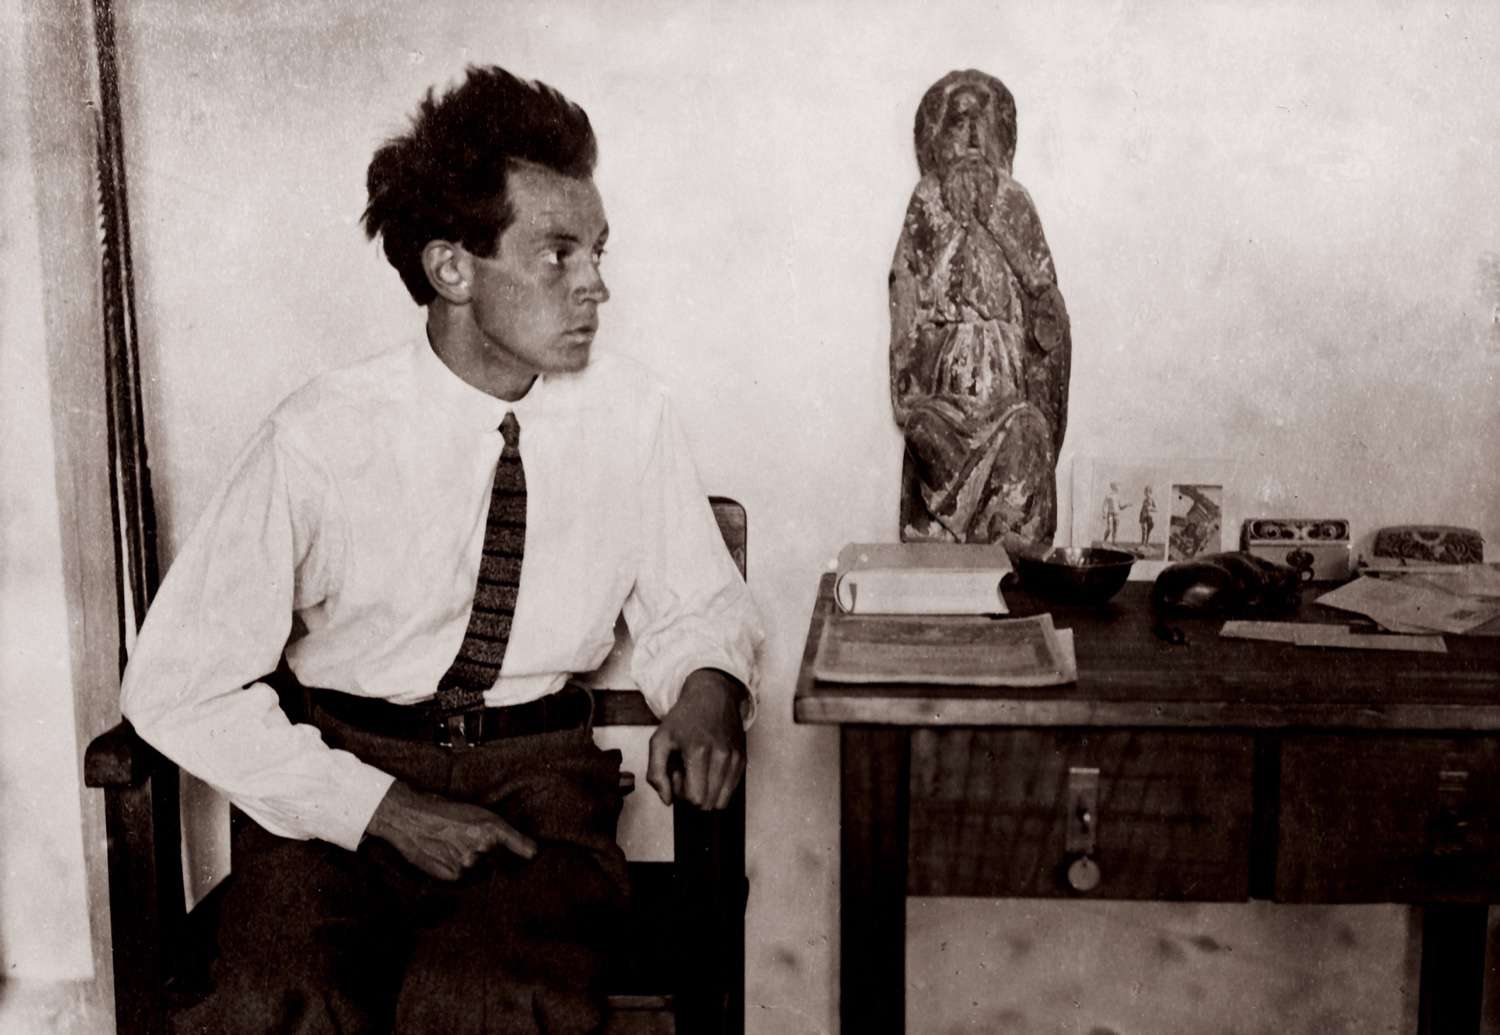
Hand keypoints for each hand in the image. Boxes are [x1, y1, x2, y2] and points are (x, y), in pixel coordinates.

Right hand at [365, 780, 536, 880]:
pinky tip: (444, 855)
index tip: (531, 855)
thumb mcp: (477, 813)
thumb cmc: (444, 811)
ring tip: (451, 845)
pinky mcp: (453, 876)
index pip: (525, 849)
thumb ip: (502, 834)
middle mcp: (484, 847)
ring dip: (470, 862)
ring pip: (479, 869)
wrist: (410, 817)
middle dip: (489, 854)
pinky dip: (455, 869)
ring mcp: (468, 863)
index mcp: (493, 827)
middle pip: (498, 860)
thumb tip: (532, 852)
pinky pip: (463, 877)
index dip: (528, 853)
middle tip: (466, 840)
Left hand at [647, 669, 746, 809]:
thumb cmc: (684, 719)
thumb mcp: (659, 740)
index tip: (677, 775)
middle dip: (694, 795)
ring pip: (721, 801)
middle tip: (687, 773)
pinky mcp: (743, 759)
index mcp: (698, 751)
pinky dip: (719, 786)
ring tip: (699, 771)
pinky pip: (731, 791)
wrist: (712, 696)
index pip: (694, 798)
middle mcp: (721, 756)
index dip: (681, 793)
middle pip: (708, 803)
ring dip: (707, 792)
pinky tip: (710, 768)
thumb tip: (668, 801)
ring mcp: (735, 758)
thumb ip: (656, 774)